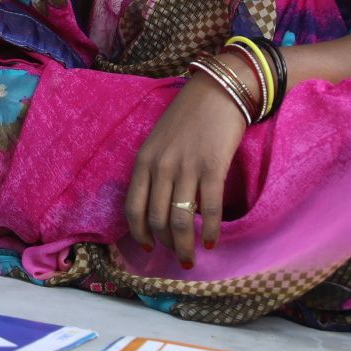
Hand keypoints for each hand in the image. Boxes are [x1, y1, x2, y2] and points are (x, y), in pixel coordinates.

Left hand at [124, 63, 248, 265]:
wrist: (217, 91)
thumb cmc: (187, 117)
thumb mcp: (158, 142)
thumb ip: (154, 171)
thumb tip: (158, 206)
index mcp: (143, 161)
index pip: (133, 208)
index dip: (139, 233)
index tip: (148, 247)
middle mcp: (160, 167)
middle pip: (156, 219)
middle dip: (165, 244)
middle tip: (176, 257)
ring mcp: (186, 168)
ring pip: (180, 220)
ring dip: (185, 246)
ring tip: (191, 258)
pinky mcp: (212, 168)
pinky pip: (209, 209)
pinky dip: (210, 230)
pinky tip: (212, 241)